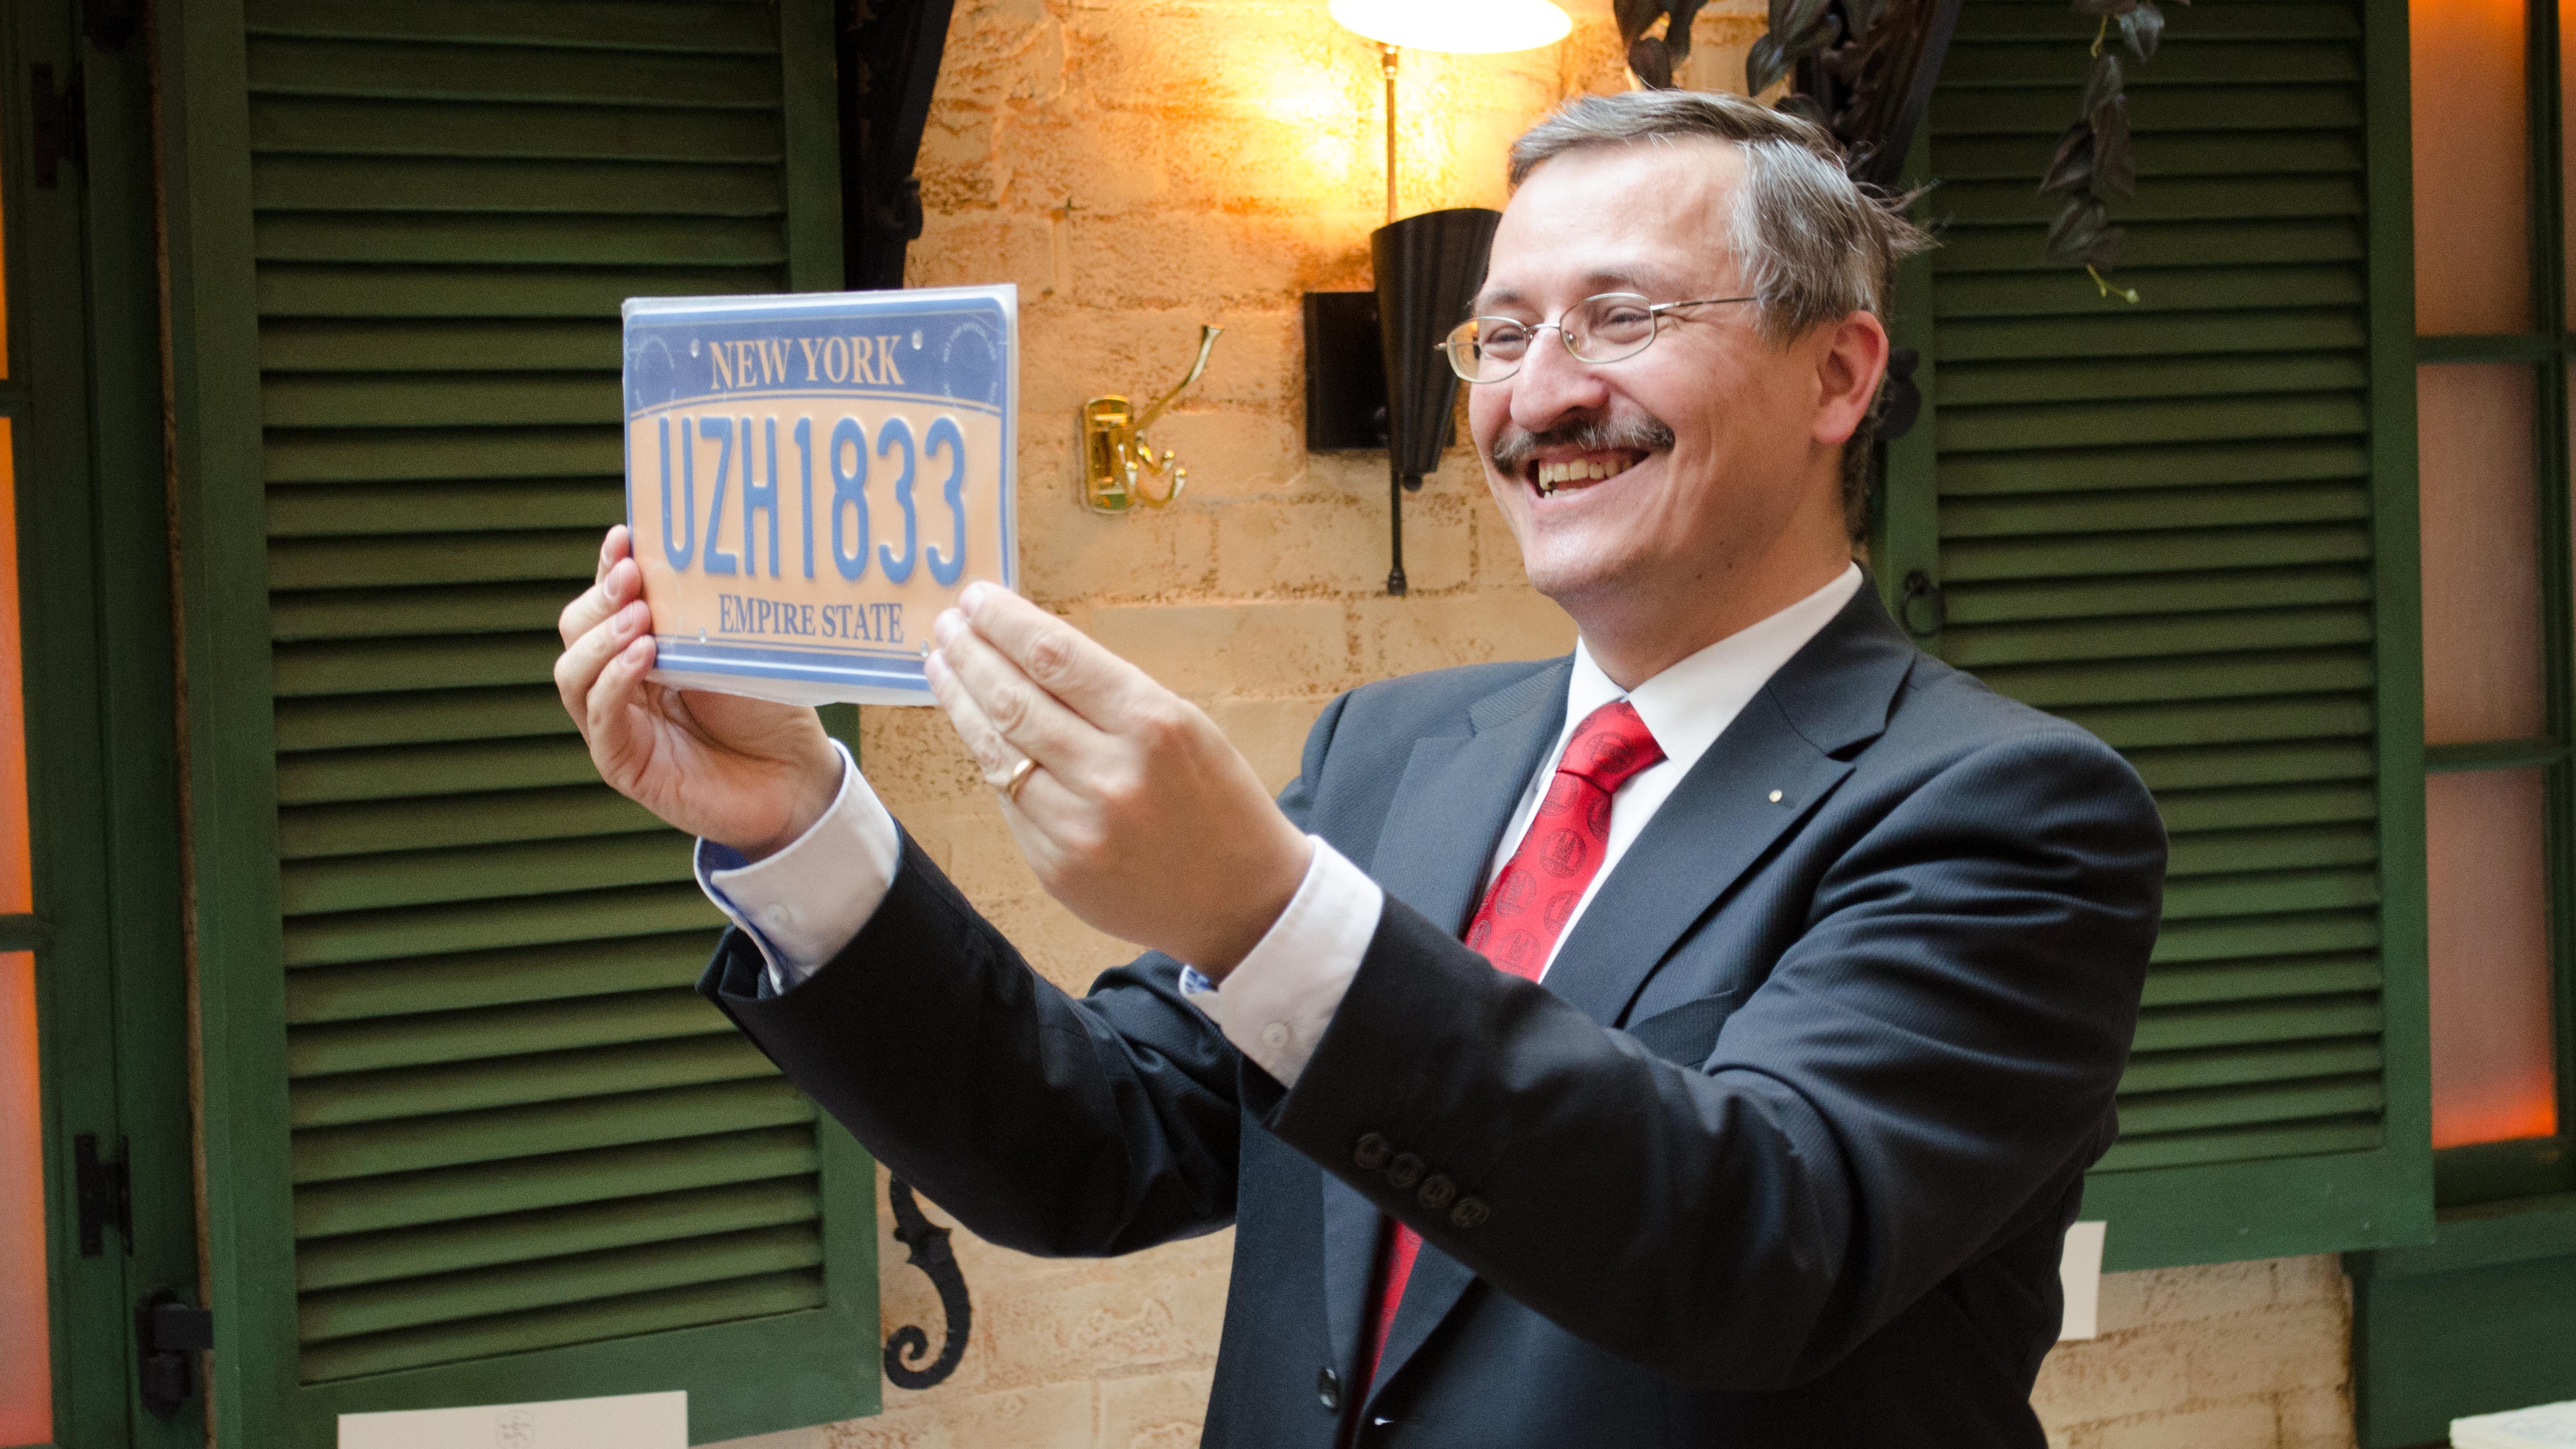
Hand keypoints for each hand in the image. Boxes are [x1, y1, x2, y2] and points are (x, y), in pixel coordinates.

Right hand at [554, 526, 840, 857]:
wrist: (795, 778)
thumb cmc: (769, 709)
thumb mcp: (732, 649)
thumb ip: (698, 615)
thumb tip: (680, 555)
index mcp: (643, 645)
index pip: (609, 598)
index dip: (610, 565)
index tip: (626, 535)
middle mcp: (621, 681)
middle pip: (577, 628)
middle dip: (601, 598)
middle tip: (633, 576)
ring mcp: (616, 723)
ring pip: (574, 672)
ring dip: (603, 637)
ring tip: (639, 616)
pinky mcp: (622, 763)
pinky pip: (600, 717)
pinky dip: (614, 682)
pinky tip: (641, 657)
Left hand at [925, 582, 1310, 976]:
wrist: (1244, 900)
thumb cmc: (1217, 800)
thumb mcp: (1185, 726)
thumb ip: (1108, 695)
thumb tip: (1027, 652)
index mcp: (1153, 724)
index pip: (1054, 657)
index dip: (1005, 622)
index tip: (977, 597)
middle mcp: (1111, 775)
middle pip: (1013, 699)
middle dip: (971, 654)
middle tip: (947, 625)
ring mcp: (1077, 829)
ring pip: (996, 751)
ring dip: (960, 702)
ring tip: (941, 665)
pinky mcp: (1055, 869)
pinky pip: (1008, 801)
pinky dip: (989, 758)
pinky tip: (976, 729)